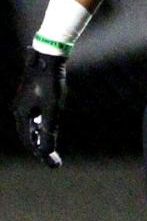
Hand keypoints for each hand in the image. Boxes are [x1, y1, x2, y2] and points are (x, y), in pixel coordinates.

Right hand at [13, 51, 66, 166]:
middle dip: (40, 148)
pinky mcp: (31, 94)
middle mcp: (19, 109)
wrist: (48, 55)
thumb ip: (48, 131)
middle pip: (29, 135)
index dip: (40, 154)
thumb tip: (46, 152)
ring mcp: (24, 101)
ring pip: (32, 125)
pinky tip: (50, 128)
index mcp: (20, 114)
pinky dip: (42, 125)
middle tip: (54, 161)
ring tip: (52, 149)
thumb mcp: (52, 110)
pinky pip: (35, 116)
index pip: (28, 141)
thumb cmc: (50, 82)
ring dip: (41, 137)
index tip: (53, 164)